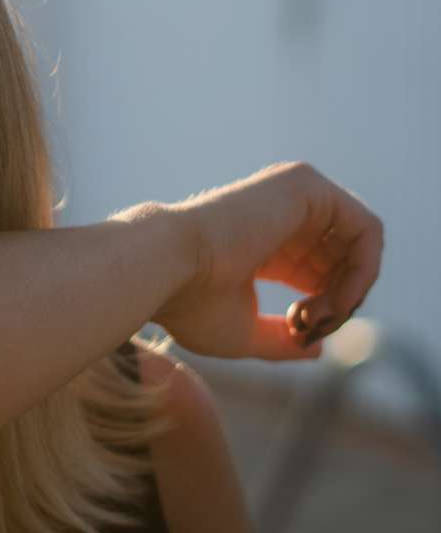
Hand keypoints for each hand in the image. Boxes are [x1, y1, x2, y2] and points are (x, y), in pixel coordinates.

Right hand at [155, 161, 383, 360]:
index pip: (318, 274)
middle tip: (310, 327)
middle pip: (344, 261)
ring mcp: (293, 194)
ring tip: (318, 315)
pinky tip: (334, 296)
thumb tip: (315, 348)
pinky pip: (366, 230)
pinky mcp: (305, 184)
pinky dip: (363, 270)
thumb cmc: (189, 302)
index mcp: (263, 245)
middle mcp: (281, 214)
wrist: (165, 267)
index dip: (323, 311)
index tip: (297, 334)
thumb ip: (280, 341)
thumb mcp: (242, 332)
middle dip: (340, 303)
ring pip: (360, 246)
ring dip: (351, 291)